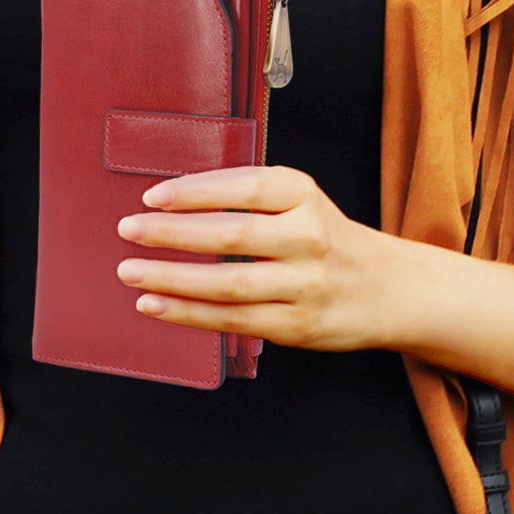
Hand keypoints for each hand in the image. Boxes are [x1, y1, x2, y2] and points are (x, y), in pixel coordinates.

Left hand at [114, 164, 400, 353]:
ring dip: (173, 279)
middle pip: (233, 236)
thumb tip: (170, 200)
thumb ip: (245, 196)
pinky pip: (234, 320)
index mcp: (303, 194)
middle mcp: (308, 236)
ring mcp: (305, 285)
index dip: (196, 191)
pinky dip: (189, 313)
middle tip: (128, 229)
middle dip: (173, 233)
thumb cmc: (323, 235)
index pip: (245, 188)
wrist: (385, 287)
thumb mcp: (298, 199)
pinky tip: (155, 304)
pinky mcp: (297, 325)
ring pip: (230, 284)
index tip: (153, 196)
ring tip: (131, 272)